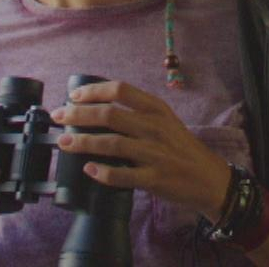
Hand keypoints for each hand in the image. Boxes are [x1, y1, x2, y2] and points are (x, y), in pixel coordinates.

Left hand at [52, 80, 232, 217]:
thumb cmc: (181, 147)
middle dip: (79, 115)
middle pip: (110, 115)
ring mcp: (155, 153)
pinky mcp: (155, 178)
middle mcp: (155, 127)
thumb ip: (138, 113)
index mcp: (157, 109)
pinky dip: (103, 173)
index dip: (93, 91)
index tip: (73, 96)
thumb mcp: (165, 121)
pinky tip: (89, 170)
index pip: (120, 90)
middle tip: (59, 117)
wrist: (209, 178)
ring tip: (64, 143)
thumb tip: (98, 109)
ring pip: (112, 144)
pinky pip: (123, 176)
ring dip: (83, 142)